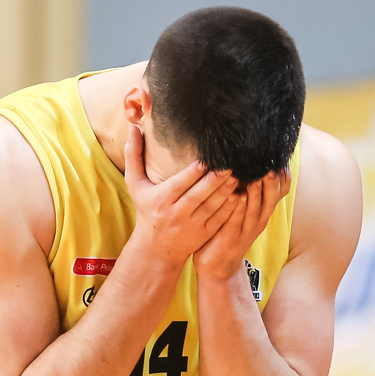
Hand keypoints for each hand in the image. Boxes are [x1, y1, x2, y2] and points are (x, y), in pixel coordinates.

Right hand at [124, 125, 239, 262]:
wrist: (156, 248)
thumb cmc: (146, 209)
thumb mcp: (135, 184)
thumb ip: (133, 155)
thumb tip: (133, 127)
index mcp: (161, 199)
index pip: (179, 184)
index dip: (194, 172)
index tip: (207, 160)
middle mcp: (176, 213)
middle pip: (199, 195)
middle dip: (215, 180)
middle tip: (230, 166)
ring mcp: (192, 226)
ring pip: (212, 207)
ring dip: (227, 192)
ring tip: (238, 177)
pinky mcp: (204, 234)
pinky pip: (220, 220)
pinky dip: (231, 208)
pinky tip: (241, 196)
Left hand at [195, 169, 289, 283]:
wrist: (218, 268)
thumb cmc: (228, 233)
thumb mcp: (243, 213)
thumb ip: (249, 193)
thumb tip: (250, 166)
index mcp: (262, 212)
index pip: (280, 193)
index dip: (283, 178)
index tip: (282, 161)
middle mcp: (258, 221)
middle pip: (271, 200)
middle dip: (272, 183)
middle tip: (272, 167)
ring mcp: (246, 231)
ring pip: (256, 210)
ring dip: (257, 195)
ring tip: (257, 178)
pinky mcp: (231, 239)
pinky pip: (236, 222)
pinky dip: (238, 209)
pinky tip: (238, 196)